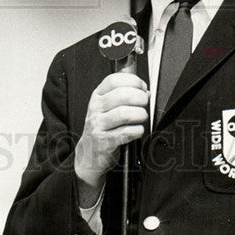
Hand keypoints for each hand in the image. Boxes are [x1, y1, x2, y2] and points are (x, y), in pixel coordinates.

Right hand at [74, 72, 149, 195]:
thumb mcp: (107, 108)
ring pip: (125, 114)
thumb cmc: (103, 128)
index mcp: (97, 96)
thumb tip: (145, 91)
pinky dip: (137, 130)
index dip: (132, 81)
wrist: (89, 154)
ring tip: (142, 117)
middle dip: (140, 98)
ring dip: (140, 114)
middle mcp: (96, 109)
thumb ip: (124, 96)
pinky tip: (138, 130)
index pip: (113, 80)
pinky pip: (126, 132)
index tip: (142, 86)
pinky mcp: (104, 142)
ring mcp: (98, 125)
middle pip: (122, 95)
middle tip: (145, 103)